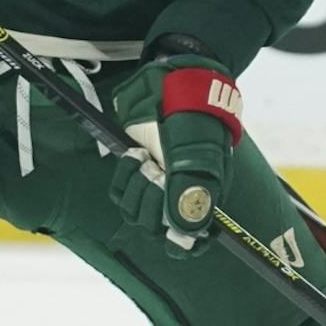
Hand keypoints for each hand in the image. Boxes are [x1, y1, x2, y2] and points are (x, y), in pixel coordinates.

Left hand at [108, 52, 242, 257]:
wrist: (175, 81)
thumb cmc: (195, 118)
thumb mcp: (199, 156)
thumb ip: (191, 194)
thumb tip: (184, 232)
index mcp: (204, 198)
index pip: (192, 241)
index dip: (182, 244)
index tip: (174, 231)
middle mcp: (179, 196)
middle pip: (156, 228)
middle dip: (151, 205)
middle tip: (157, 174)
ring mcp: (155, 183)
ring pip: (134, 212)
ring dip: (135, 189)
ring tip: (145, 160)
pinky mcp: (135, 170)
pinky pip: (120, 192)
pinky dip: (123, 178)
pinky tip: (134, 155)